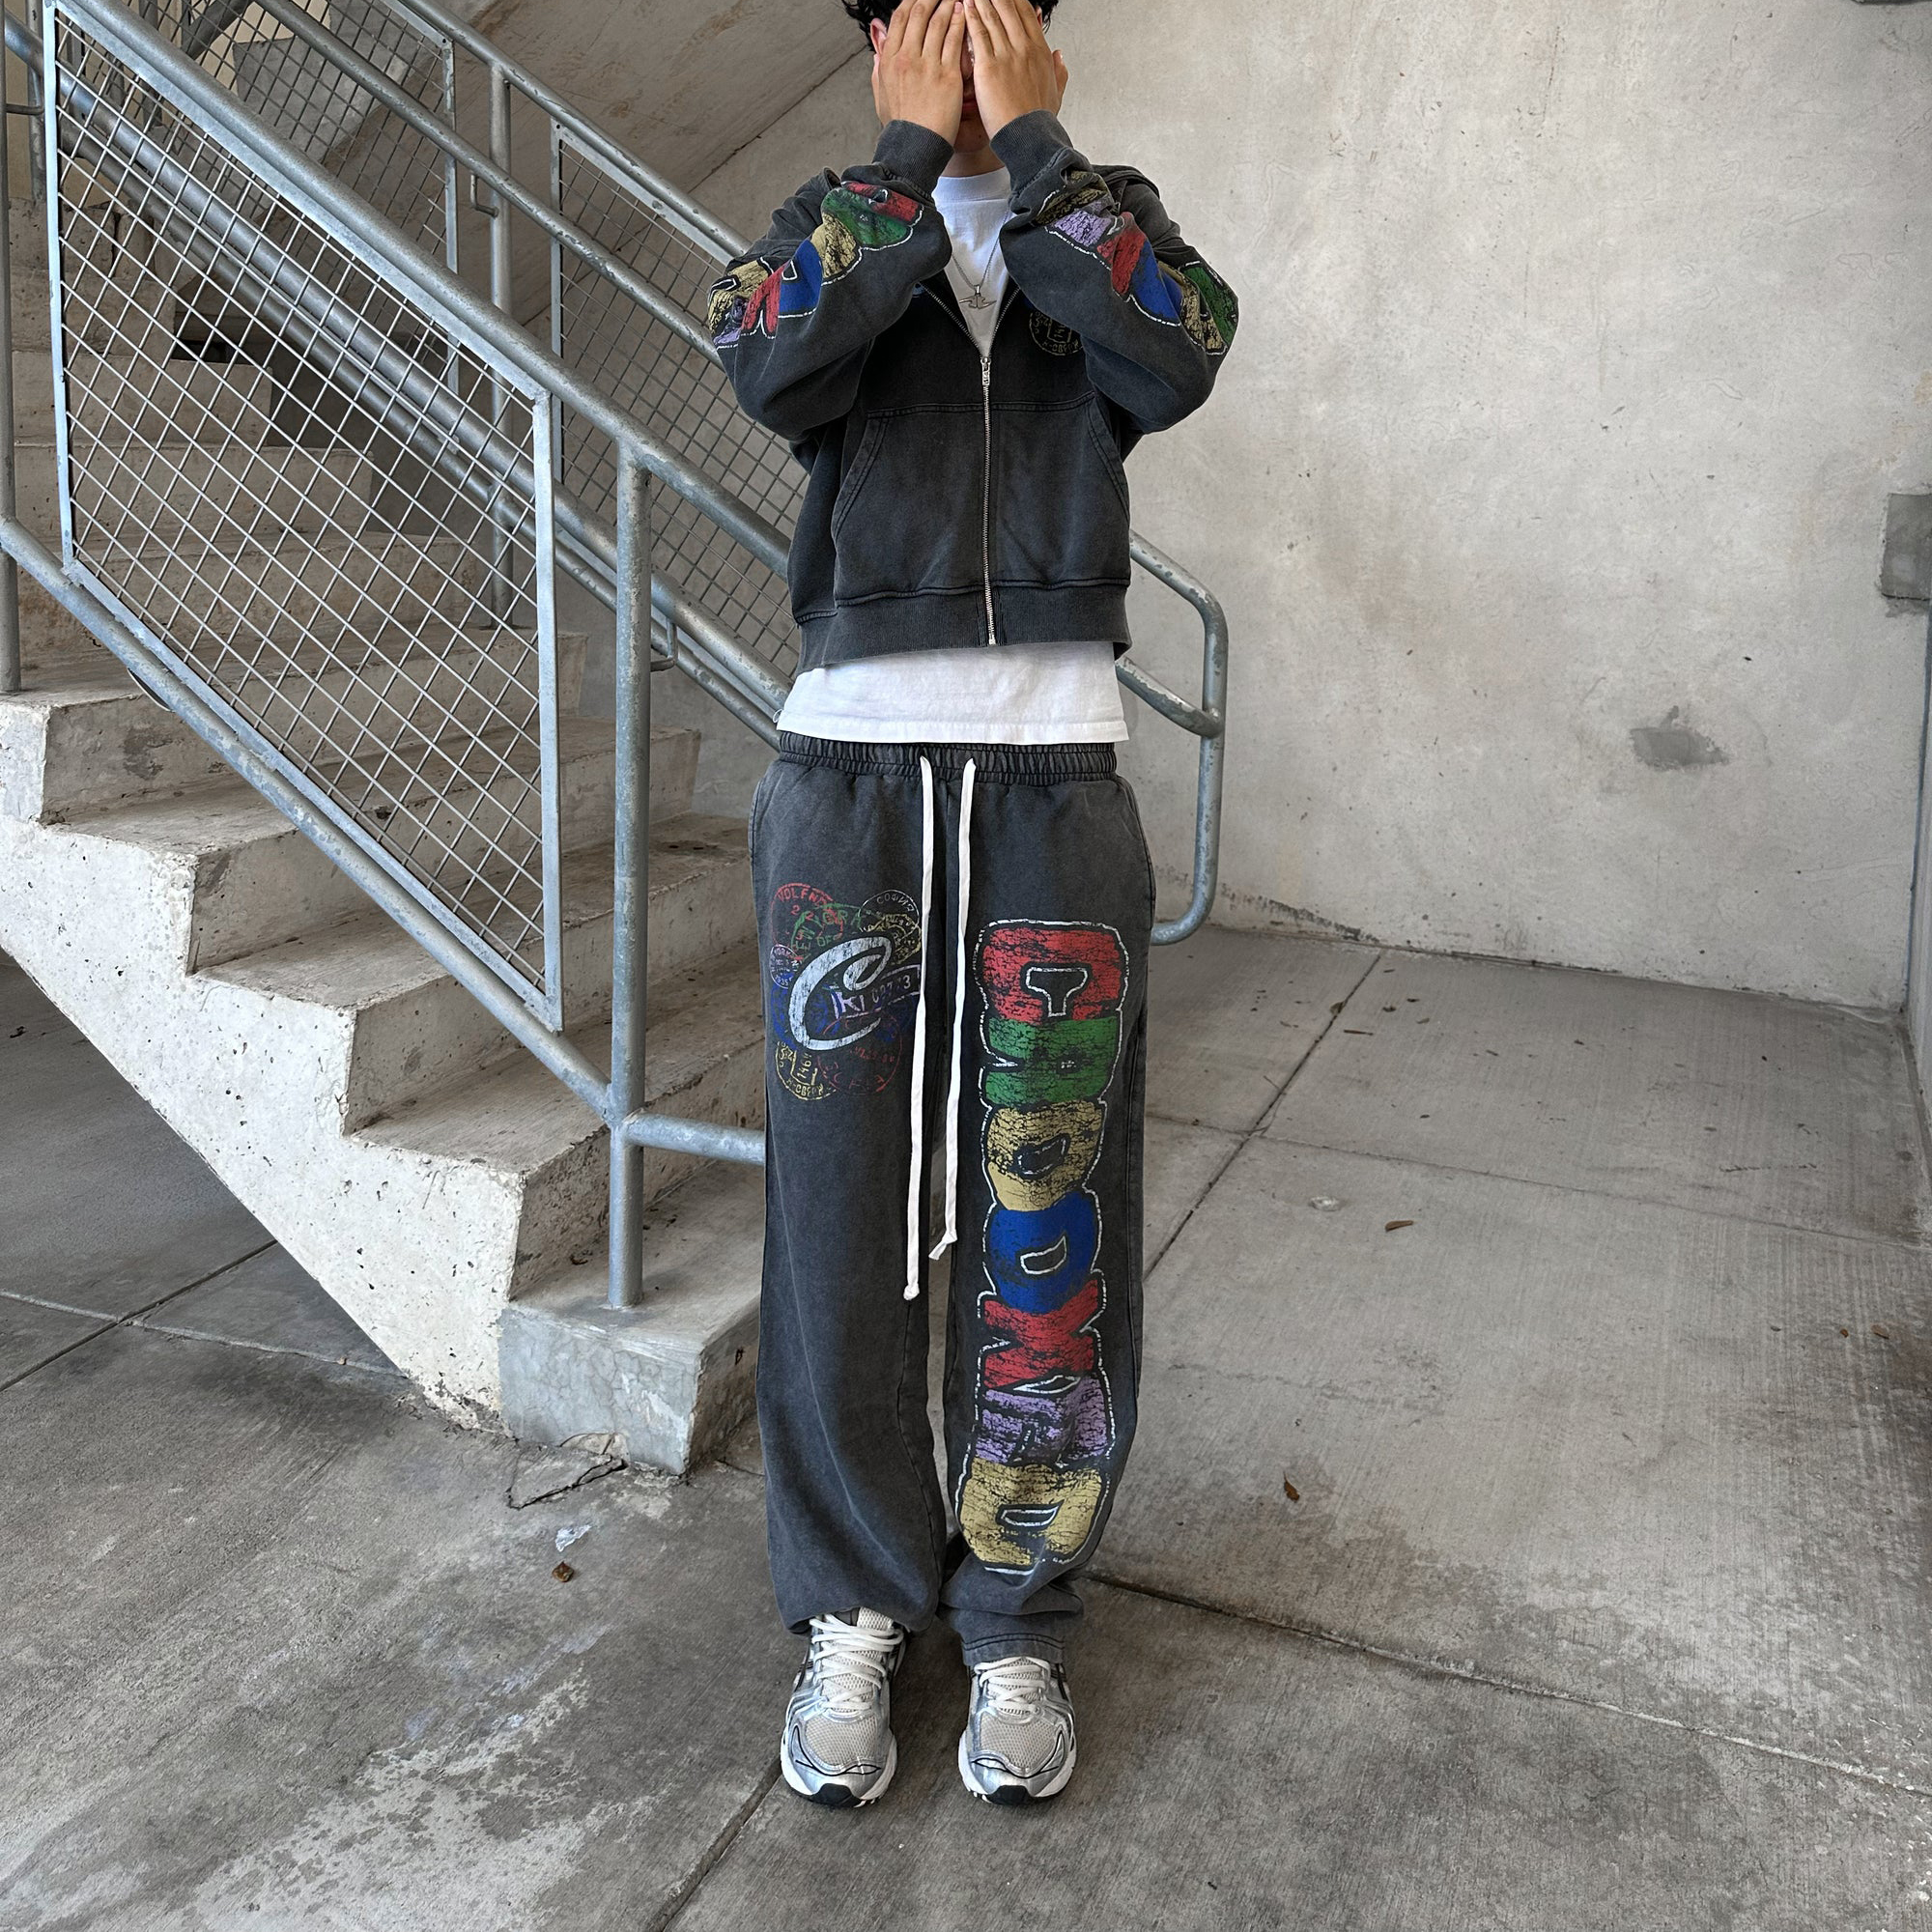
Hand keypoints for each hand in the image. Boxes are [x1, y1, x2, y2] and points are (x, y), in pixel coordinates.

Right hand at [871, 0, 968, 144]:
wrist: (914, 148)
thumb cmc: (901, 125)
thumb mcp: (881, 93)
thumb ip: (879, 63)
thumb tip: (877, 41)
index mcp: (889, 61)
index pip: (900, 18)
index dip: (912, 1)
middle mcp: (907, 59)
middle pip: (919, 14)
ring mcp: (927, 66)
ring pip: (938, 23)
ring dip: (948, 5)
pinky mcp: (947, 76)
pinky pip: (954, 41)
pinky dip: (960, 23)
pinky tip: (964, 14)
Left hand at [962, 0, 1066, 138]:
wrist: (1029, 138)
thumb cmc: (1039, 121)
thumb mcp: (1056, 92)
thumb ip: (1059, 71)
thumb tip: (1060, 56)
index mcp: (1040, 51)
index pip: (1025, 13)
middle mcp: (1024, 48)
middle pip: (1008, 7)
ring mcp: (1007, 55)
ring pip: (991, 16)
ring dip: (980, 0)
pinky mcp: (989, 67)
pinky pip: (978, 34)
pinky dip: (970, 16)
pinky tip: (964, 5)